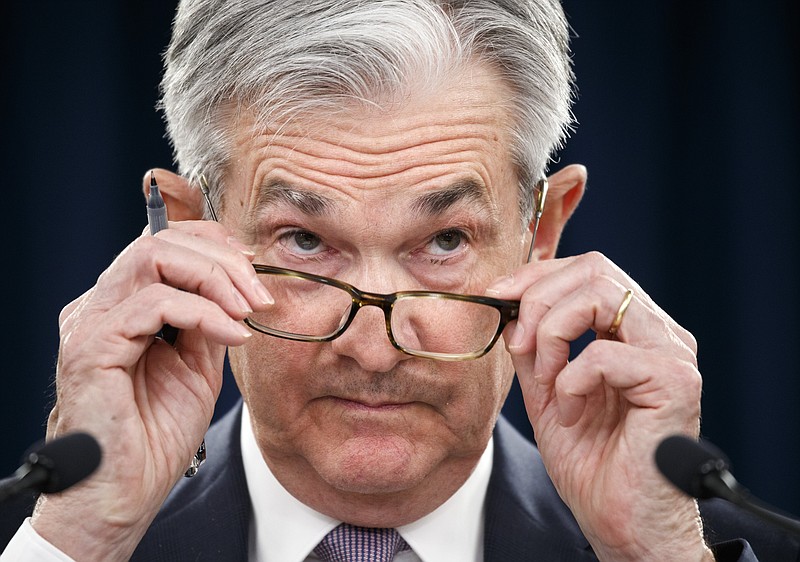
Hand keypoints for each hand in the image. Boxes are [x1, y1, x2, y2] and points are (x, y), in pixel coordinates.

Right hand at [31, 219, 269, 560]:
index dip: (213, 245)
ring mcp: (91, 322)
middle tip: (259, 293)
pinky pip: (153, 303)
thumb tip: (238, 287)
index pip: (164, 243)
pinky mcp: (91, 346)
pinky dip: (203, 313)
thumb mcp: (197, 364)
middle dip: (221, 259)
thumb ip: (208, 320)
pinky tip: (231, 335)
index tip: (255, 268)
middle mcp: (101, 306)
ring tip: (247, 310)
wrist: (125, 492)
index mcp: (123, 305)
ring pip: (153, 257)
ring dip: (215, 278)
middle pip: (160, 241)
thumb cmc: (154, 436)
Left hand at [488, 252, 713, 560]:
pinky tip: (570, 412)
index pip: (589, 269)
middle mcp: (660, 333)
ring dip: (553, 334)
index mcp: (635, 329)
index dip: (537, 275)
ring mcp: (672, 354)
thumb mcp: (547, 389)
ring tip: (546, 379)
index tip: (496, 295)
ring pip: (601, 295)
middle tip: (517, 343)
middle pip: (595, 269)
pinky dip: (571, 380)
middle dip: (539, 298)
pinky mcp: (675, 383)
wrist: (620, 520)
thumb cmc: (591, 460)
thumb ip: (534, 346)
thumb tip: (509, 305)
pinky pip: (604, 354)